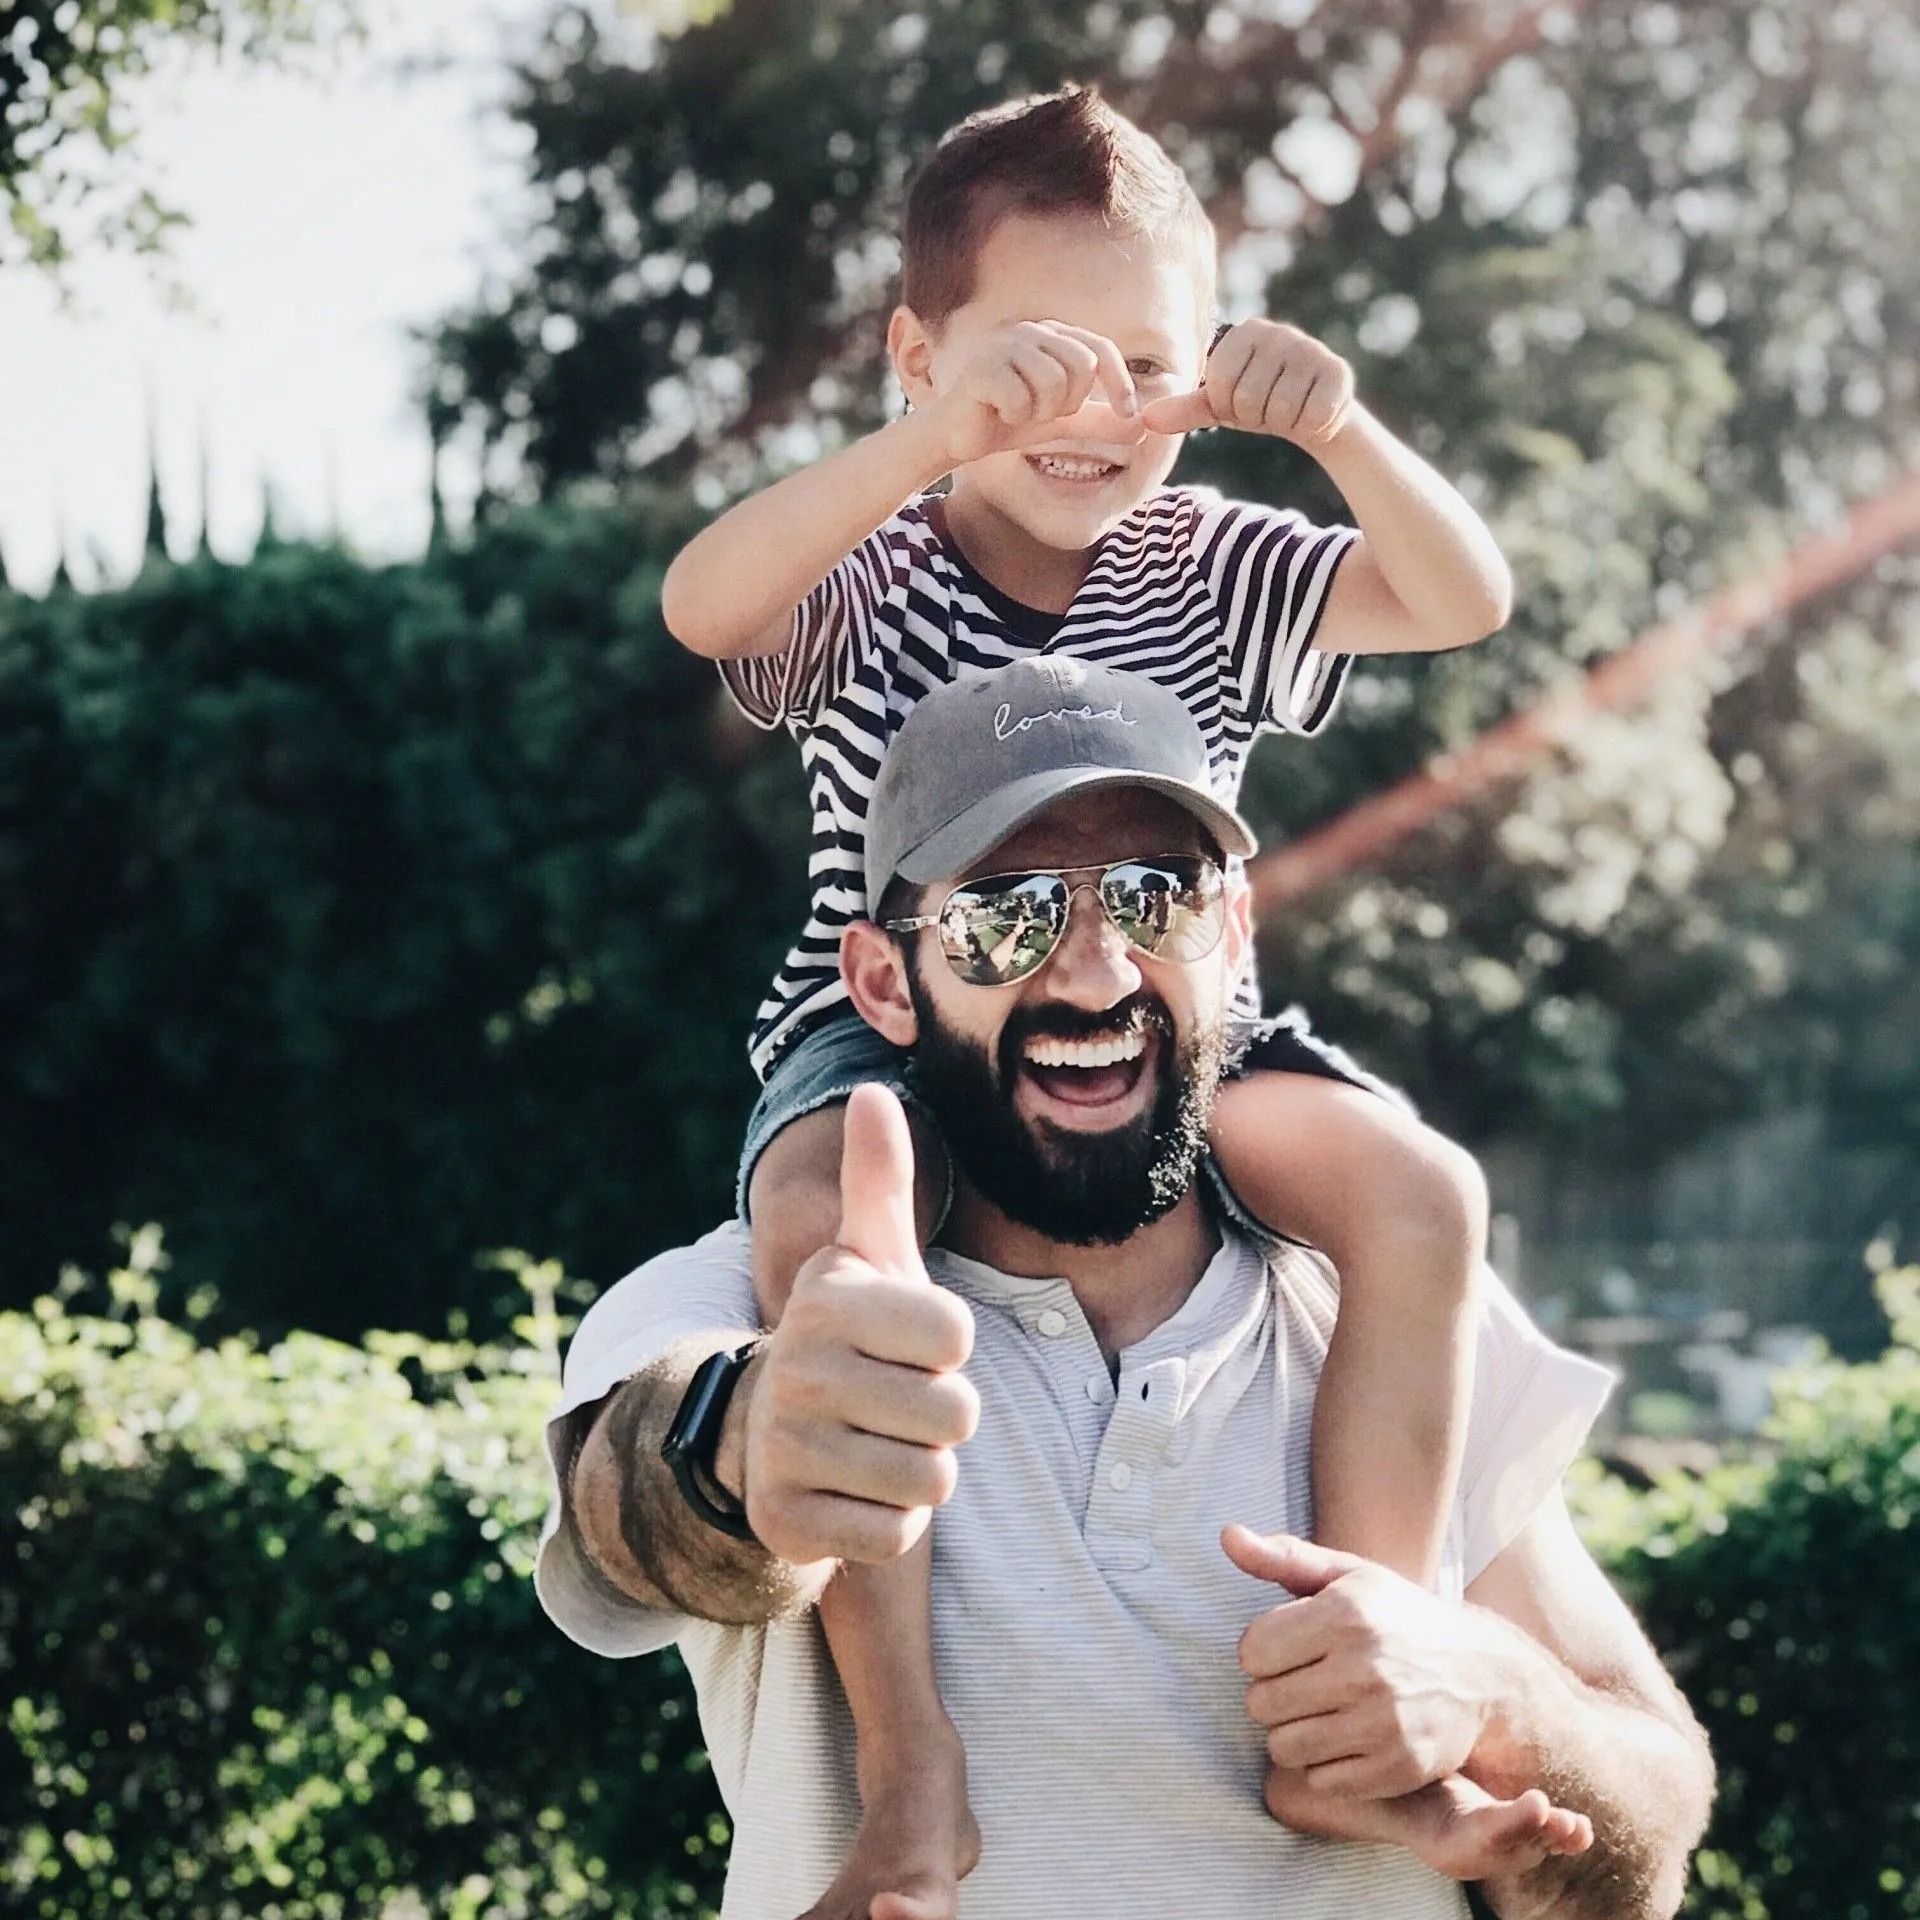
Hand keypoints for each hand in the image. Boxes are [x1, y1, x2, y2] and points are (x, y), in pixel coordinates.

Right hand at [740, 1085, 979, 1565]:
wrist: (774, 1435)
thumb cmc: (854, 1338)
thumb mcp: (869, 1257)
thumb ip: (881, 1178)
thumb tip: (873, 1089)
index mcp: (827, 1299)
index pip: (956, 1335)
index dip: (949, 1348)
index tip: (907, 1344)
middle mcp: (796, 1368)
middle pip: (955, 1414)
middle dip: (942, 1417)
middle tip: (895, 1403)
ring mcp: (784, 1448)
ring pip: (931, 1480)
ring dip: (920, 1471)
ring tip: (877, 1445)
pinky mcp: (786, 1522)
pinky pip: (897, 1535)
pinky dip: (890, 1522)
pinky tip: (853, 1492)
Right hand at [926, 321, 1142, 467]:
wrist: (956, 436)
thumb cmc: (1008, 421)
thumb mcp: (1062, 423)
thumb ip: (1099, 422)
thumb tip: (1143, 428)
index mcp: (1053, 337)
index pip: (1101, 350)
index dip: (1121, 384)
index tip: (1129, 416)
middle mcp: (1031, 331)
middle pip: (1082, 367)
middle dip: (1069, 403)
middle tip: (1042, 413)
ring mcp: (1004, 344)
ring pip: (1053, 383)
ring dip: (1039, 413)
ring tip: (1017, 412)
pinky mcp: (981, 366)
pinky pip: (1020, 398)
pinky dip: (1014, 416)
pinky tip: (997, 412)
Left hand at [1140, 320, 1354, 445]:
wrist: (1315, 414)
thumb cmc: (1259, 404)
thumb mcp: (1218, 406)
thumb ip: (1183, 409)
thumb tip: (1145, 418)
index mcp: (1243, 333)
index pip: (1218, 386)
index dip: (1228, 407)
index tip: (1241, 402)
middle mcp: (1278, 332)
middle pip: (1248, 400)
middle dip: (1255, 417)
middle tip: (1268, 407)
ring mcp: (1311, 348)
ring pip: (1279, 411)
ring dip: (1283, 423)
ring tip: (1290, 408)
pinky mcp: (1339, 371)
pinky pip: (1311, 416)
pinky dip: (1310, 426)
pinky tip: (1313, 411)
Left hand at [1224, 1524, 1501, 1798]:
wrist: (1481, 1673)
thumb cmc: (1399, 1617)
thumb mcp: (1348, 1574)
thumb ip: (1283, 1557)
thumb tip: (1227, 1537)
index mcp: (1346, 1614)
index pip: (1251, 1651)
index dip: (1261, 1651)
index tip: (1288, 1648)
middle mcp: (1365, 1669)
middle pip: (1261, 1703)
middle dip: (1272, 1693)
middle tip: (1303, 1683)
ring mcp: (1384, 1723)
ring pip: (1284, 1747)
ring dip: (1292, 1733)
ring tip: (1319, 1712)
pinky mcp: (1399, 1767)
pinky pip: (1321, 1781)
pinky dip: (1325, 1766)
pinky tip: (1346, 1739)